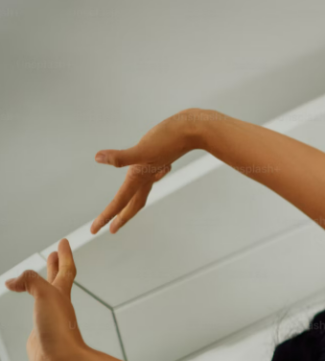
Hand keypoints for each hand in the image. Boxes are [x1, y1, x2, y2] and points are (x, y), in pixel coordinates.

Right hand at [4, 239, 89, 360]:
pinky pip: (35, 316)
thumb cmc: (59, 330)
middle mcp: (58, 306)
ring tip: (35, 280)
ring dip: (42, 286)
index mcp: (61, 294)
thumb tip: (12, 282)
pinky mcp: (40, 334)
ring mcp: (49, 320)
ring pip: (45, 298)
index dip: (64, 255)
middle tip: (54, 254)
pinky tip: (33, 310)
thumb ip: (30, 281)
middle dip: (55, 266)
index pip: (66, 269)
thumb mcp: (45, 294)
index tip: (64, 242)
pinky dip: (33, 308)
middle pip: (58, 280)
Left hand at [91, 108, 208, 234]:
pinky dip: (144, 180)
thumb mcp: (143, 148)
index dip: (106, 216)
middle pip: (133, 203)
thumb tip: (98, 158)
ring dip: (132, 202)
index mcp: (140, 177)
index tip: (94, 230)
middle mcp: (148, 176)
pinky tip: (145, 174)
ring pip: (141, 191)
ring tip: (125, 209)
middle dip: (121, 217)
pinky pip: (150, 174)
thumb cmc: (170, 138)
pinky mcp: (160, 157)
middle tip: (110, 229)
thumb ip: (121, 157)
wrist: (194, 130)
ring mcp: (156, 168)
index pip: (120, 201)